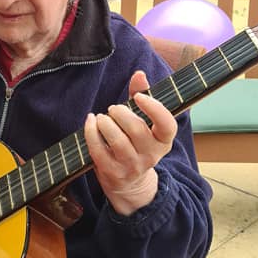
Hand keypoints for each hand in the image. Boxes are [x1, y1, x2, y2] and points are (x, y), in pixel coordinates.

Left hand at [83, 70, 177, 215]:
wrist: (129, 183)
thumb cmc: (136, 141)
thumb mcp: (144, 121)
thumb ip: (142, 95)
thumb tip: (139, 74)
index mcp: (163, 141)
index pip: (167, 125)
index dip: (154, 109)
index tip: (140, 97)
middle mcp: (150, 156)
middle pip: (136, 129)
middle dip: (121, 113)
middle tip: (114, 108)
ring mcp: (130, 166)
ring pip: (117, 141)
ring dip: (105, 123)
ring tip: (102, 117)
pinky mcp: (111, 172)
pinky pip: (98, 150)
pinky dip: (91, 132)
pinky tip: (91, 122)